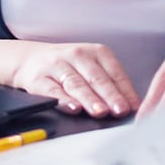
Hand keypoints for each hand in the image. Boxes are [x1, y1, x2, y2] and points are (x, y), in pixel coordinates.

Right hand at [6, 42, 138, 116]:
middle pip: (96, 78)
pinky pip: (53, 90)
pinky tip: (73, 108)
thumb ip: (110, 84)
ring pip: (76, 84)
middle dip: (110, 95)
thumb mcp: (92, 68)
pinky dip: (64, 100)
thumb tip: (132, 107)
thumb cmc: (69, 66)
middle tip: (120, 110)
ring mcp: (58, 65)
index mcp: (96, 52)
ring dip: (90, 99)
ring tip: (100, 112)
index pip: (114, 73)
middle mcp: (78, 55)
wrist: (31, 59)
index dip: (125, 91)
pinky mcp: (39, 78)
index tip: (133, 107)